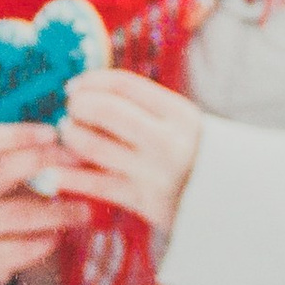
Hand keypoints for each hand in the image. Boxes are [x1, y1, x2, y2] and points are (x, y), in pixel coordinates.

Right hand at [0, 121, 87, 284]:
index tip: (53, 132)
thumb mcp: (1, 176)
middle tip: (79, 165)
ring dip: (57, 211)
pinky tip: (59, 238)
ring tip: (85, 211)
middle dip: (44, 163)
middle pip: (3, 170)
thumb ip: (30, 159)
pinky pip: (20, 248)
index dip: (20, 133)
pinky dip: (45, 242)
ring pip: (18, 213)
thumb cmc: (0, 201)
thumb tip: (79, 146)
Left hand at [43, 69, 203, 237]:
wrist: (231, 203)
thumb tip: (93, 91)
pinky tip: (53, 173)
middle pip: (106, 111)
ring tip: (66, 133)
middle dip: (79, 106)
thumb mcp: (183, 123)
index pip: (124, 85)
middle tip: (70, 109)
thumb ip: (146, 108)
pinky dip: (70, 178)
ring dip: (71, 137)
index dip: (92, 82)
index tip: (74, 86)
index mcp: (179, 113)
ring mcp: (153, 172)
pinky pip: (96, 186)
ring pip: (95, 148)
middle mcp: (167, 140)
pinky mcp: (143, 202)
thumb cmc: (197, 156)